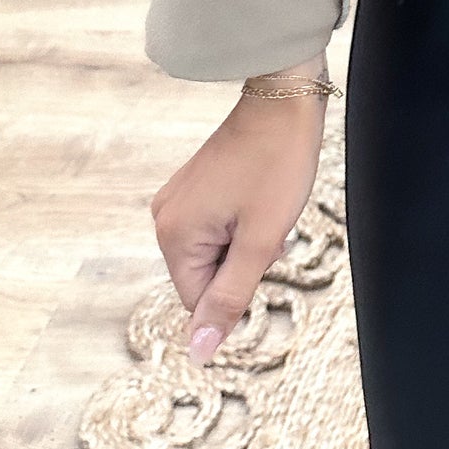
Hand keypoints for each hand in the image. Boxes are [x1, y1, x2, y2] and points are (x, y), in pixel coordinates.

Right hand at [150, 57, 327, 364]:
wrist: (284, 96)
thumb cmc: (277, 164)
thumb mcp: (261, 239)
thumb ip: (230, 298)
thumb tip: (200, 352)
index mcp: (173, 235)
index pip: (200, 299)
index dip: (239, 286)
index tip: (266, 249)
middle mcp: (164, 218)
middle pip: (206, 274)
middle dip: (244, 260)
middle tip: (270, 224)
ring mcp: (178, 199)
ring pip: (216, 250)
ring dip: (247, 241)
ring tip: (269, 206)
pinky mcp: (195, 185)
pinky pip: (217, 226)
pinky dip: (243, 223)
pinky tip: (262, 197)